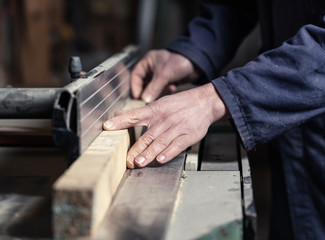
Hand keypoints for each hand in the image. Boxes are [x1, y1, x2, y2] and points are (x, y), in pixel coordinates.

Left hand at [103, 83, 226, 167]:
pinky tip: (161, 159)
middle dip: (136, 148)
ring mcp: (177, 128)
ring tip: (140, 162)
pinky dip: (169, 153)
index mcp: (155, 111)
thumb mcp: (159, 104)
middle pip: (147, 135)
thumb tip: (118, 114)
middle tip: (127, 160)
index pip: (134, 116)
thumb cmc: (179, 104)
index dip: (120, 121)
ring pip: (161, 142)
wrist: (204, 102)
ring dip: (150, 153)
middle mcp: (164, 120)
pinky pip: (177, 145)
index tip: (107, 126)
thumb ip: (138, 113)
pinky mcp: (188, 136)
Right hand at [131, 50, 200, 102]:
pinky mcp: (167, 82)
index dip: (135, 87)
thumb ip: (154, 87)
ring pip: (153, 89)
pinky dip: (166, 92)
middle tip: (150, 101)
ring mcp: (159, 76)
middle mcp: (151, 69)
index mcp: (147, 62)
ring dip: (159, 92)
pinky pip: (161, 90)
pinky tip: (173, 88)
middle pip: (143, 84)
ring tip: (168, 89)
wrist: (197, 64)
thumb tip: (144, 100)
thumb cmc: (180, 62)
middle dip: (148, 92)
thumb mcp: (165, 74)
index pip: (136, 76)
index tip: (138, 98)